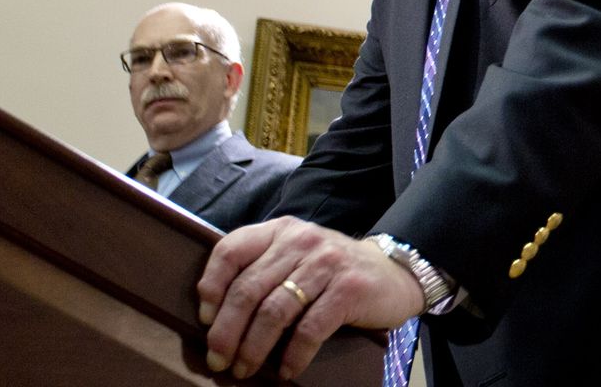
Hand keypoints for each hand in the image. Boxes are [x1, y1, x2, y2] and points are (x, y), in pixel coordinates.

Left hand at [197, 217, 424, 379]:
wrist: (394, 273)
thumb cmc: (333, 272)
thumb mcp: (296, 257)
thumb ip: (261, 270)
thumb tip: (213, 316)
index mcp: (281, 231)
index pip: (231, 251)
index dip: (211, 288)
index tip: (205, 320)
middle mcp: (301, 241)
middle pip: (248, 289)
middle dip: (226, 332)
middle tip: (217, 360)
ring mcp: (327, 263)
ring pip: (274, 311)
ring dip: (253, 348)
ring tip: (244, 369)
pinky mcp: (349, 289)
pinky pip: (310, 328)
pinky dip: (293, 355)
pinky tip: (285, 370)